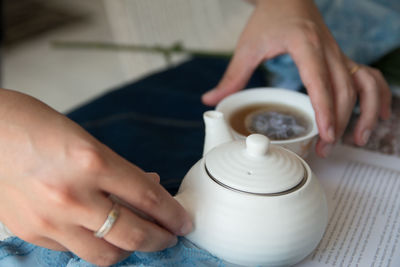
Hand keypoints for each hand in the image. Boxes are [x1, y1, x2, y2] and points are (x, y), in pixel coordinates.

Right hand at [0, 89, 191, 265]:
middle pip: (133, 234)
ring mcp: (50, 219)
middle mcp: (72, 195)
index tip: (183, 222)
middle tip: (169, 236)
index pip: (148, 198)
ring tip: (137, 239)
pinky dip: (95, 245)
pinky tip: (100, 232)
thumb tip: (149, 188)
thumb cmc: (38, 127)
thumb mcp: (89, 142)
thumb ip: (120, 171)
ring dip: (129, 249)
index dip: (173, 214)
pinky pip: (75, 252)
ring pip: (106, 255)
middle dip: (160, 239)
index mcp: (92, 162)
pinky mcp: (33, 233)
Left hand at [202, 0, 390, 156]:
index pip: (320, 81)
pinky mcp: (342, 58)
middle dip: (339, 122)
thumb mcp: (248, 46)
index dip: (325, 109)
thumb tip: (210, 100)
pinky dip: (377, 97)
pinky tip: (378, 116)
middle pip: (344, 89)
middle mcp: (328, 49)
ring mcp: (339, 53)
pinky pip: (367, 77)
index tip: (326, 134)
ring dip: (364, 113)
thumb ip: (232, 76)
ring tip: (358, 140)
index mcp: (305, 45)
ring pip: (362, 85)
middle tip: (325, 149)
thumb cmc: (269, 18)